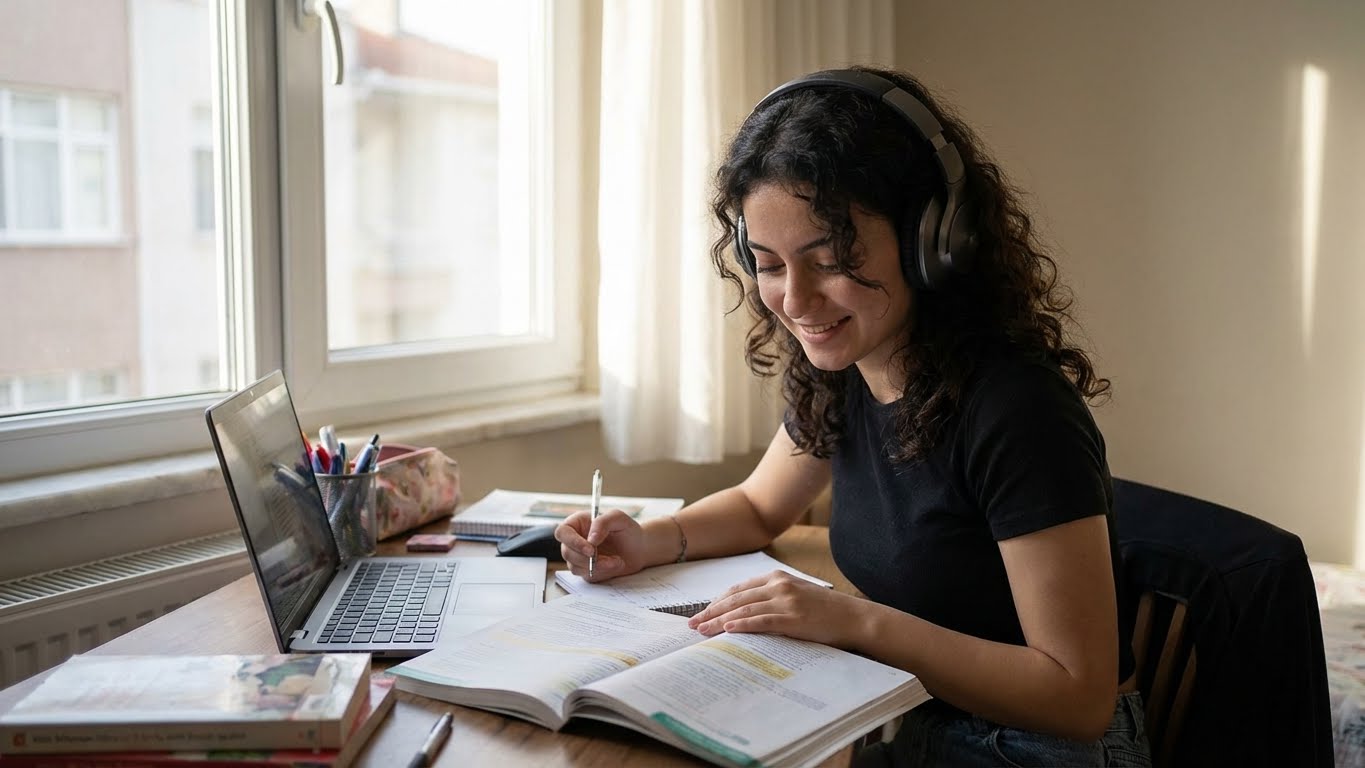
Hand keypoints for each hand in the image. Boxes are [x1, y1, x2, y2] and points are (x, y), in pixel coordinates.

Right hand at [554, 508, 649, 581]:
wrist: (638, 548)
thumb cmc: (627, 530)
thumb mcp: (618, 518)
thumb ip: (603, 523)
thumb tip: (591, 539)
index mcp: (577, 524)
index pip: (562, 532)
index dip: (572, 542)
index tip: (591, 549)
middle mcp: (574, 541)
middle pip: (567, 552)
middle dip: (588, 559)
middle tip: (609, 559)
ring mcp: (578, 557)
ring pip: (575, 566)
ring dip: (598, 566)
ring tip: (617, 560)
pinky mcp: (586, 571)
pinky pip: (586, 575)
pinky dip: (602, 572)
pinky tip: (615, 565)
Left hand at [686, 570, 864, 646]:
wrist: (853, 617)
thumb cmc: (825, 611)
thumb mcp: (796, 595)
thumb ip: (772, 598)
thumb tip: (744, 615)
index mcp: (777, 578)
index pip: (738, 589)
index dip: (717, 601)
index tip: (702, 613)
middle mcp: (778, 585)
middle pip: (736, 599)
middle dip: (711, 612)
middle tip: (693, 624)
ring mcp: (786, 601)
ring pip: (744, 610)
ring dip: (720, 621)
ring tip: (702, 630)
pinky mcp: (793, 618)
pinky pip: (761, 621)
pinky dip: (742, 625)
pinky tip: (728, 630)